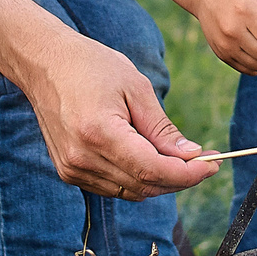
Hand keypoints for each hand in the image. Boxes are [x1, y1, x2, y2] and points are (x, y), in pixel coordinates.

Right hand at [15, 29, 217, 199]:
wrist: (44, 64)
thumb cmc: (90, 66)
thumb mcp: (135, 87)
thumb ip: (162, 128)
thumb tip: (191, 156)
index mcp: (100, 133)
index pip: (153, 170)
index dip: (187, 174)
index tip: (212, 165)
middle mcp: (82, 158)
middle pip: (144, 185)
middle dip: (180, 178)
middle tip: (205, 161)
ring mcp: (73, 169)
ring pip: (131, 191)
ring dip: (160, 180)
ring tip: (179, 158)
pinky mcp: (69, 171)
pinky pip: (113, 187)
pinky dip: (136, 178)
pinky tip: (149, 157)